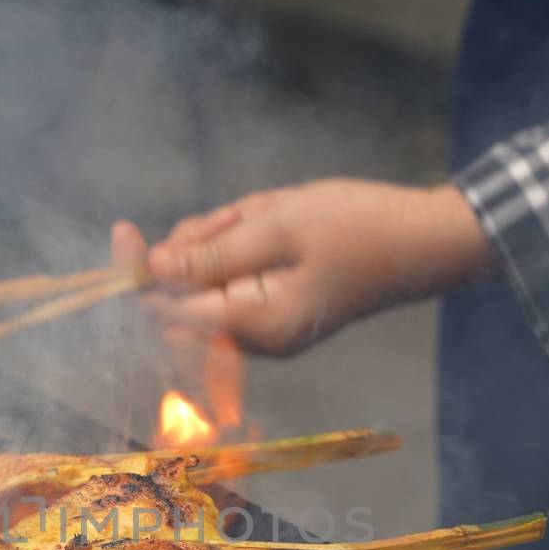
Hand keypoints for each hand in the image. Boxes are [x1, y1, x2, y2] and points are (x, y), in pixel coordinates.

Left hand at [112, 180, 492, 355]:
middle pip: (188, 288)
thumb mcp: (280, 227)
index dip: (139, 270)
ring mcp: (267, 323)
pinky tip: (284, 220)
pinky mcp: (277, 305)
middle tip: (245, 213)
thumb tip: (152, 268)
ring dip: (232, 232)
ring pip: (213, 271)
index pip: (169, 307)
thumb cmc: (362, 229)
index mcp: (255, 325)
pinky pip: (240, 269)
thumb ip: (212, 252)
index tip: (121, 229)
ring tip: (276, 214)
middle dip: (204, 240)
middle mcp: (255, 336)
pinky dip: (250, 237)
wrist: (427, 241)